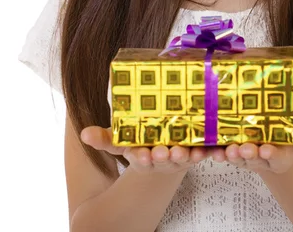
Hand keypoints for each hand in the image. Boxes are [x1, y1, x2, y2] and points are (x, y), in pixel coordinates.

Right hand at [80, 126, 210, 174]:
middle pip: (162, 158)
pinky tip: (207, 149)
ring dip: (184, 155)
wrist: (163, 149)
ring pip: (182, 157)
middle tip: (161, 152)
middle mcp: (161, 158)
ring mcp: (178, 155)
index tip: (141, 156)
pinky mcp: (195, 151)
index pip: (139, 157)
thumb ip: (105, 139)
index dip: (140, 157)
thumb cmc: (140, 143)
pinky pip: (202, 152)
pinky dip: (205, 152)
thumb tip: (84, 134)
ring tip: (186, 151)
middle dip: (162, 156)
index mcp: (142, 155)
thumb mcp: (121, 141)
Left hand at [208, 119, 292, 174]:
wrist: (275, 131)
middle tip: (243, 148)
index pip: (277, 158)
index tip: (267, 149)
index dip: (272, 154)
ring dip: (230, 155)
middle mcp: (261, 157)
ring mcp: (245, 153)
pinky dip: (215, 151)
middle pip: (254, 159)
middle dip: (248, 155)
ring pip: (236, 157)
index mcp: (281, 155)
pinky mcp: (231, 146)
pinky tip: (210, 149)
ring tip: (226, 150)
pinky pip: (222, 151)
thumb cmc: (292, 133)